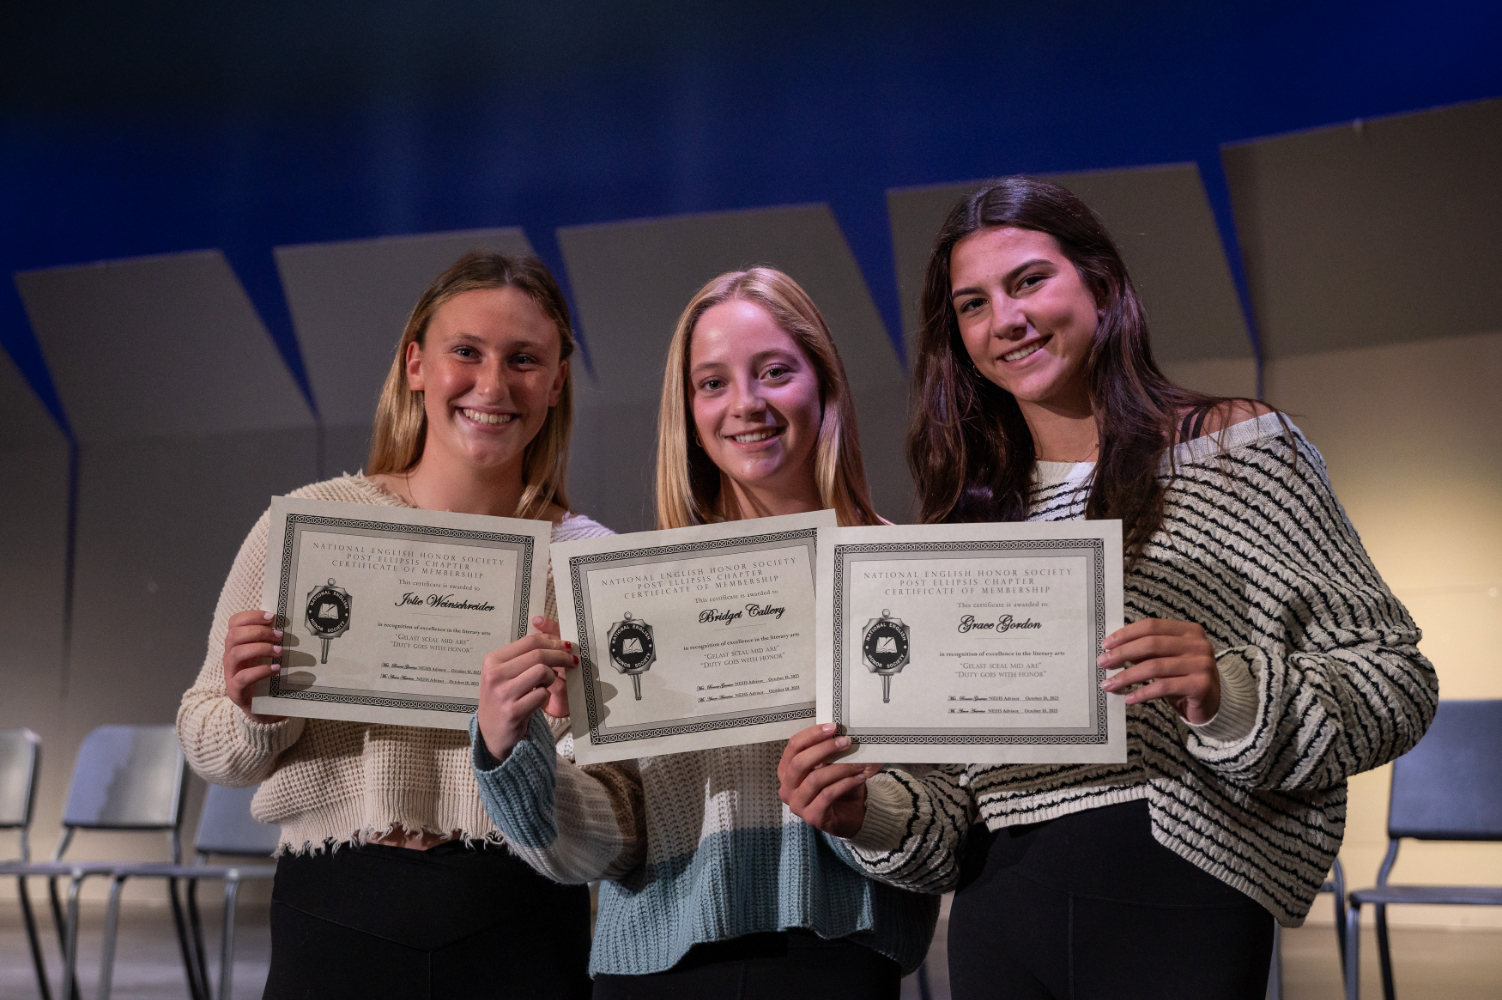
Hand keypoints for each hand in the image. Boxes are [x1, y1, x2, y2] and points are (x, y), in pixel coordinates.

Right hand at [222, 610, 287, 723]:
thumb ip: (273, 640)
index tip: (272, 616)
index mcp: (237, 645)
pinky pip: (242, 678)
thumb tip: (291, 622)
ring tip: (280, 651)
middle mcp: (230, 657)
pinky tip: (276, 669)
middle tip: (280, 635)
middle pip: (233, 636)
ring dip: (260, 648)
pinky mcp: (235, 691)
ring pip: (235, 654)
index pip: (234, 623)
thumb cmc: (268, 677)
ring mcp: (230, 674)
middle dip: (258, 632)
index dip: (251, 616)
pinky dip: (260, 671)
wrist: (263, 709)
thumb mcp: (269, 656)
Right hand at [476, 616, 577, 761]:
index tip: (565, 646)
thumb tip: (550, 634)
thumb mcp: (506, 673)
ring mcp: (502, 693)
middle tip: (571, 661)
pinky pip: (542, 694)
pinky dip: (547, 695)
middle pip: (537, 654)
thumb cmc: (503, 698)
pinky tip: (541, 699)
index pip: (529, 641)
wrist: (491, 733)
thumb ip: (523, 655)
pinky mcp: (513, 711)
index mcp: (492, 660)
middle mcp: (494, 675)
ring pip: (541, 671)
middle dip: (560, 656)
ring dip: (552, 677)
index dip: (552, 641)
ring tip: (549, 683)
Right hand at [777, 723, 880, 837]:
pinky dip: (846, 783)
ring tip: (859, 763)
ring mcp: (797, 805)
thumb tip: (841, 730)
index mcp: (786, 770)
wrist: (849, 814)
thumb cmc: (836, 784)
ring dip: (840, 768)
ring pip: (815, 779)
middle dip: (824, 749)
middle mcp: (786, 788)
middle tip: (846, 742)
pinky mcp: (812, 817)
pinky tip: (860, 778)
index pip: (793, 746)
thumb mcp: (830, 764)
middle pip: (799, 763)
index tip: (833, 727)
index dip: (812, 734)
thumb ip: (829, 750)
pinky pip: (828, 795)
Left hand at [1099, 618, 1219, 724]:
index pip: (1152, 626)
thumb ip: (1146, 651)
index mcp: (1189, 631)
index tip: (1106, 644)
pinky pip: (1163, 687)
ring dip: (1127, 676)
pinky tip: (1129, 698)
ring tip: (1109, 684)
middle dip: (1122, 653)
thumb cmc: (1182, 678)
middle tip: (1103, 663)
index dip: (1126, 634)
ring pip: (1154, 667)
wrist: (1210, 704)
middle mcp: (1198, 644)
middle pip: (1151, 644)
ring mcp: (1202, 664)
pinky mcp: (1201, 685)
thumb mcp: (1165, 660)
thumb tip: (1113, 649)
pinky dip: (1142, 693)